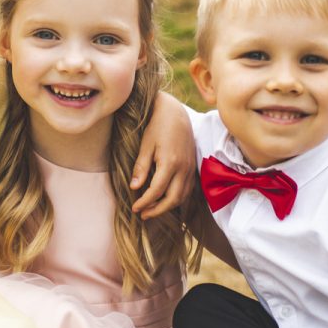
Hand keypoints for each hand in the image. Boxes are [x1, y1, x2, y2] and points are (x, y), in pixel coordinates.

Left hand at [130, 92, 196, 217]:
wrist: (175, 112)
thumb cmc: (157, 126)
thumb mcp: (146, 144)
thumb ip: (141, 167)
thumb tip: (134, 187)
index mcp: (170, 162)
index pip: (157, 190)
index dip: (145, 202)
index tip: (134, 208)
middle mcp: (183, 168)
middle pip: (173, 199)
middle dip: (157, 210)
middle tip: (143, 214)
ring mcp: (190, 168)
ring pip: (182, 196)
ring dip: (168, 206)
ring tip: (152, 210)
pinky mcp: (192, 167)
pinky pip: (187, 189)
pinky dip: (176, 198)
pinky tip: (165, 199)